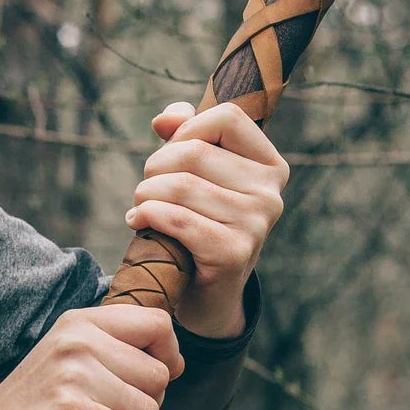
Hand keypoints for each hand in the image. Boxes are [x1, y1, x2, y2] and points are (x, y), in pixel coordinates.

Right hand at [0, 306, 184, 409]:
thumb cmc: (33, 407)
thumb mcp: (68, 358)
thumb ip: (111, 348)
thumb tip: (173, 362)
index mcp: (80, 322)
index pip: (158, 323)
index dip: (168, 357)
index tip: (147, 383)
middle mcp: (77, 340)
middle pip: (159, 375)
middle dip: (148, 406)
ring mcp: (72, 374)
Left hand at [127, 100, 287, 337]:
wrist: (204, 292)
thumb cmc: (198, 221)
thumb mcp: (196, 174)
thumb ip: (185, 133)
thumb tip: (166, 118)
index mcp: (269, 165)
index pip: (227, 117)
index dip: (187, 130)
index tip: (172, 156)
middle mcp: (270, 193)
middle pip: (194, 152)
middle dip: (155, 168)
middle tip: (148, 190)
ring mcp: (256, 223)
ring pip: (180, 185)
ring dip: (145, 195)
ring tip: (142, 207)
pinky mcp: (233, 252)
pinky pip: (176, 219)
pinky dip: (147, 216)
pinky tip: (138, 222)